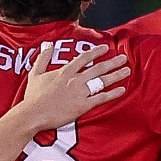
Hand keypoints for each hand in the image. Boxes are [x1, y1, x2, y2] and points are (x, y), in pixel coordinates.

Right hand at [16, 43, 130, 130]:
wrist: (33, 114)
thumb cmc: (33, 97)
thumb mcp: (35, 74)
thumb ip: (43, 58)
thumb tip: (47, 46)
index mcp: (64, 72)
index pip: (84, 58)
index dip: (96, 52)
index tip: (105, 48)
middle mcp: (75, 79)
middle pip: (98, 68)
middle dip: (112, 62)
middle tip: (123, 58)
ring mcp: (80, 92)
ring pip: (102, 81)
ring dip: (116, 75)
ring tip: (127, 70)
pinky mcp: (82, 105)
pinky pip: (101, 98)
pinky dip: (112, 93)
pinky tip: (122, 90)